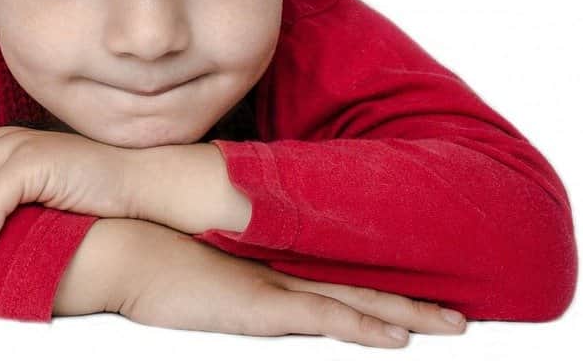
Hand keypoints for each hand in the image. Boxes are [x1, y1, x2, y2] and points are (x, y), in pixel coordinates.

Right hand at [118, 222, 467, 347]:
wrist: (121, 246)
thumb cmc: (150, 254)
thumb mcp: (201, 262)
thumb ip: (231, 262)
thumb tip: (241, 258)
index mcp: (272, 258)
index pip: (339, 269)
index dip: (382, 278)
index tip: (419, 284)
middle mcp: (283, 267)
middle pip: (362, 283)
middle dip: (414, 299)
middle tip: (461, 313)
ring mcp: (275, 284)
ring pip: (358, 299)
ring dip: (408, 314)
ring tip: (452, 324)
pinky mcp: (262, 304)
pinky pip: (325, 317)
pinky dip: (364, 327)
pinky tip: (397, 337)